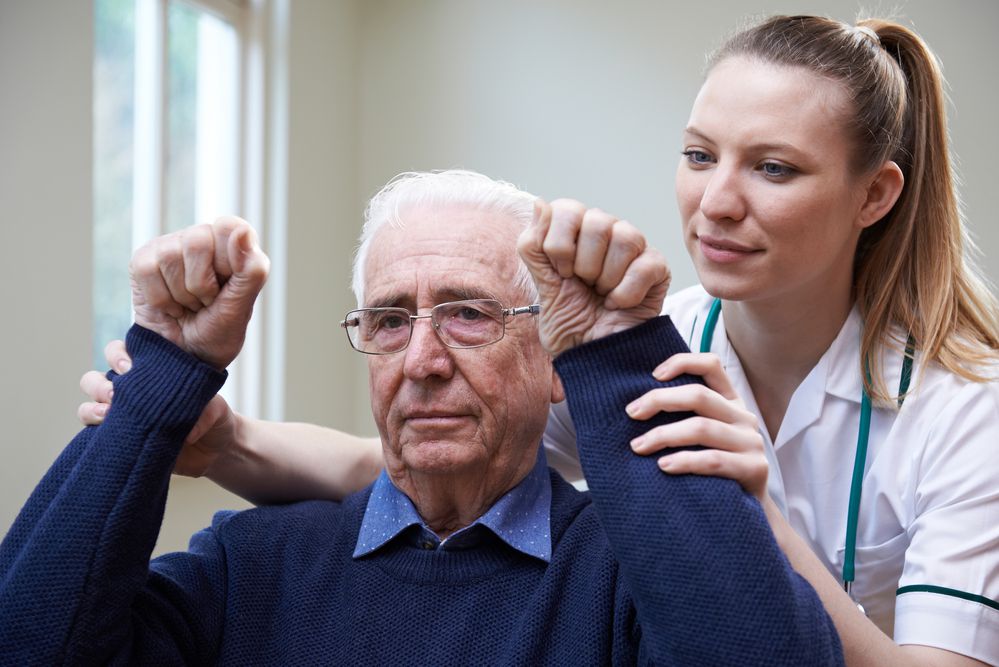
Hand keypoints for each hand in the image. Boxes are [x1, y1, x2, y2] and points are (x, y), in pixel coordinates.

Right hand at [78, 340, 240, 477]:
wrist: (217, 450)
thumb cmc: (214, 417)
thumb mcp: (217, 408)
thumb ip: (205, 412)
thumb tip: (187, 431)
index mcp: (150, 374)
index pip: (121, 353)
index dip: (118, 355)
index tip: (130, 367)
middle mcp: (131, 392)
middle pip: (95, 379)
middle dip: (99, 384)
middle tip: (116, 393)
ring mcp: (124, 417)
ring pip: (89, 405)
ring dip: (92, 408)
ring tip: (109, 414)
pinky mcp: (123, 441)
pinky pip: (94, 434)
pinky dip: (93, 431)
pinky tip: (106, 433)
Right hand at [129, 217, 268, 368]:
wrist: (184, 359)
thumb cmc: (218, 333)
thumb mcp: (242, 308)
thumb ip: (251, 270)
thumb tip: (242, 231)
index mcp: (234, 245)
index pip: (230, 227)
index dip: (227, 261)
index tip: (226, 287)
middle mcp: (203, 239)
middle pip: (198, 242)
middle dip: (201, 285)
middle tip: (205, 302)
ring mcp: (171, 247)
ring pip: (170, 256)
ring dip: (181, 295)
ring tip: (188, 305)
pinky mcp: (144, 260)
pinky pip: (147, 269)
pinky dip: (160, 298)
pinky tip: (169, 306)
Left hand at [517, 199, 669, 356]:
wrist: (594, 356)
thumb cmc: (569, 321)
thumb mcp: (541, 285)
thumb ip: (533, 245)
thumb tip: (539, 202)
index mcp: (574, 231)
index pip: (567, 208)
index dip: (560, 244)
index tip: (561, 273)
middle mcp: (605, 231)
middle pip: (597, 221)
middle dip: (583, 264)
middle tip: (584, 286)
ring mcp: (634, 248)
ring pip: (625, 237)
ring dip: (606, 278)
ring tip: (602, 294)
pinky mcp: (658, 267)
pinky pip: (644, 265)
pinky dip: (626, 293)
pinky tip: (618, 304)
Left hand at [626, 352, 767, 499]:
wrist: (747, 512)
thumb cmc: (713, 471)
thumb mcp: (703, 438)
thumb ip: (684, 417)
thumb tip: (636, 405)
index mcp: (731, 402)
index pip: (711, 366)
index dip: (682, 362)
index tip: (653, 375)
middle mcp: (744, 417)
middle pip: (699, 395)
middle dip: (659, 401)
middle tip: (631, 413)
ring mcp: (751, 442)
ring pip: (702, 428)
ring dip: (664, 435)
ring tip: (638, 446)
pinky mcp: (754, 468)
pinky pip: (713, 460)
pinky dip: (685, 461)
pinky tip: (663, 466)